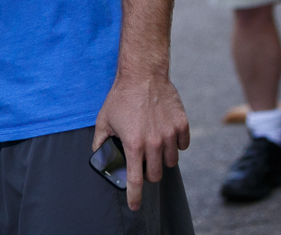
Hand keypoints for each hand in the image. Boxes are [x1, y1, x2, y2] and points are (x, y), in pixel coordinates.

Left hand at [92, 70, 189, 210]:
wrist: (143, 75)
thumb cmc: (121, 97)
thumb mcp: (104, 120)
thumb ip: (100, 141)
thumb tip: (98, 155)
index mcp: (134, 144)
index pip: (135, 180)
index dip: (134, 197)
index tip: (134, 206)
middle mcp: (154, 143)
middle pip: (156, 174)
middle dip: (148, 173)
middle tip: (142, 162)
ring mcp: (170, 135)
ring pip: (171, 162)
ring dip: (162, 159)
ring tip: (153, 146)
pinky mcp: (182, 125)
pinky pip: (182, 146)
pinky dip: (175, 145)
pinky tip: (165, 135)